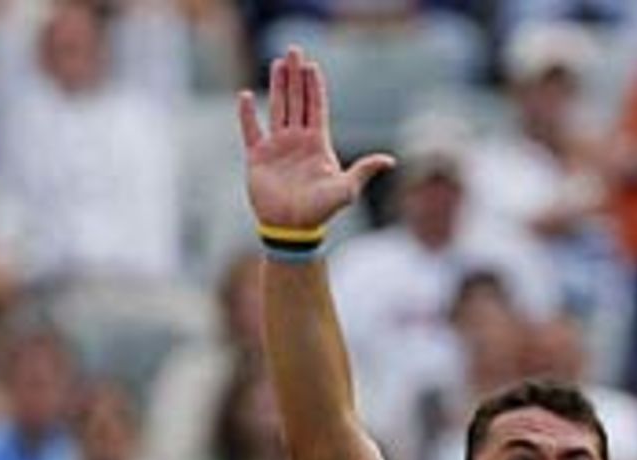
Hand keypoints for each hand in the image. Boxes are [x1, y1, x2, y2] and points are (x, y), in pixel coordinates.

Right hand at [238, 48, 393, 233]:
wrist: (293, 229)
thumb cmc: (321, 211)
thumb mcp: (347, 189)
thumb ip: (364, 170)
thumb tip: (390, 161)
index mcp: (317, 144)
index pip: (316, 108)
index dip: (314, 87)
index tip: (312, 66)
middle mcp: (297, 141)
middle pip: (297, 101)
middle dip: (296, 77)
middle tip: (294, 52)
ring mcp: (277, 147)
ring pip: (277, 109)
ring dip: (277, 86)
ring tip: (278, 63)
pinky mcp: (258, 158)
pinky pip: (251, 130)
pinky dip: (247, 114)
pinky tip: (246, 96)